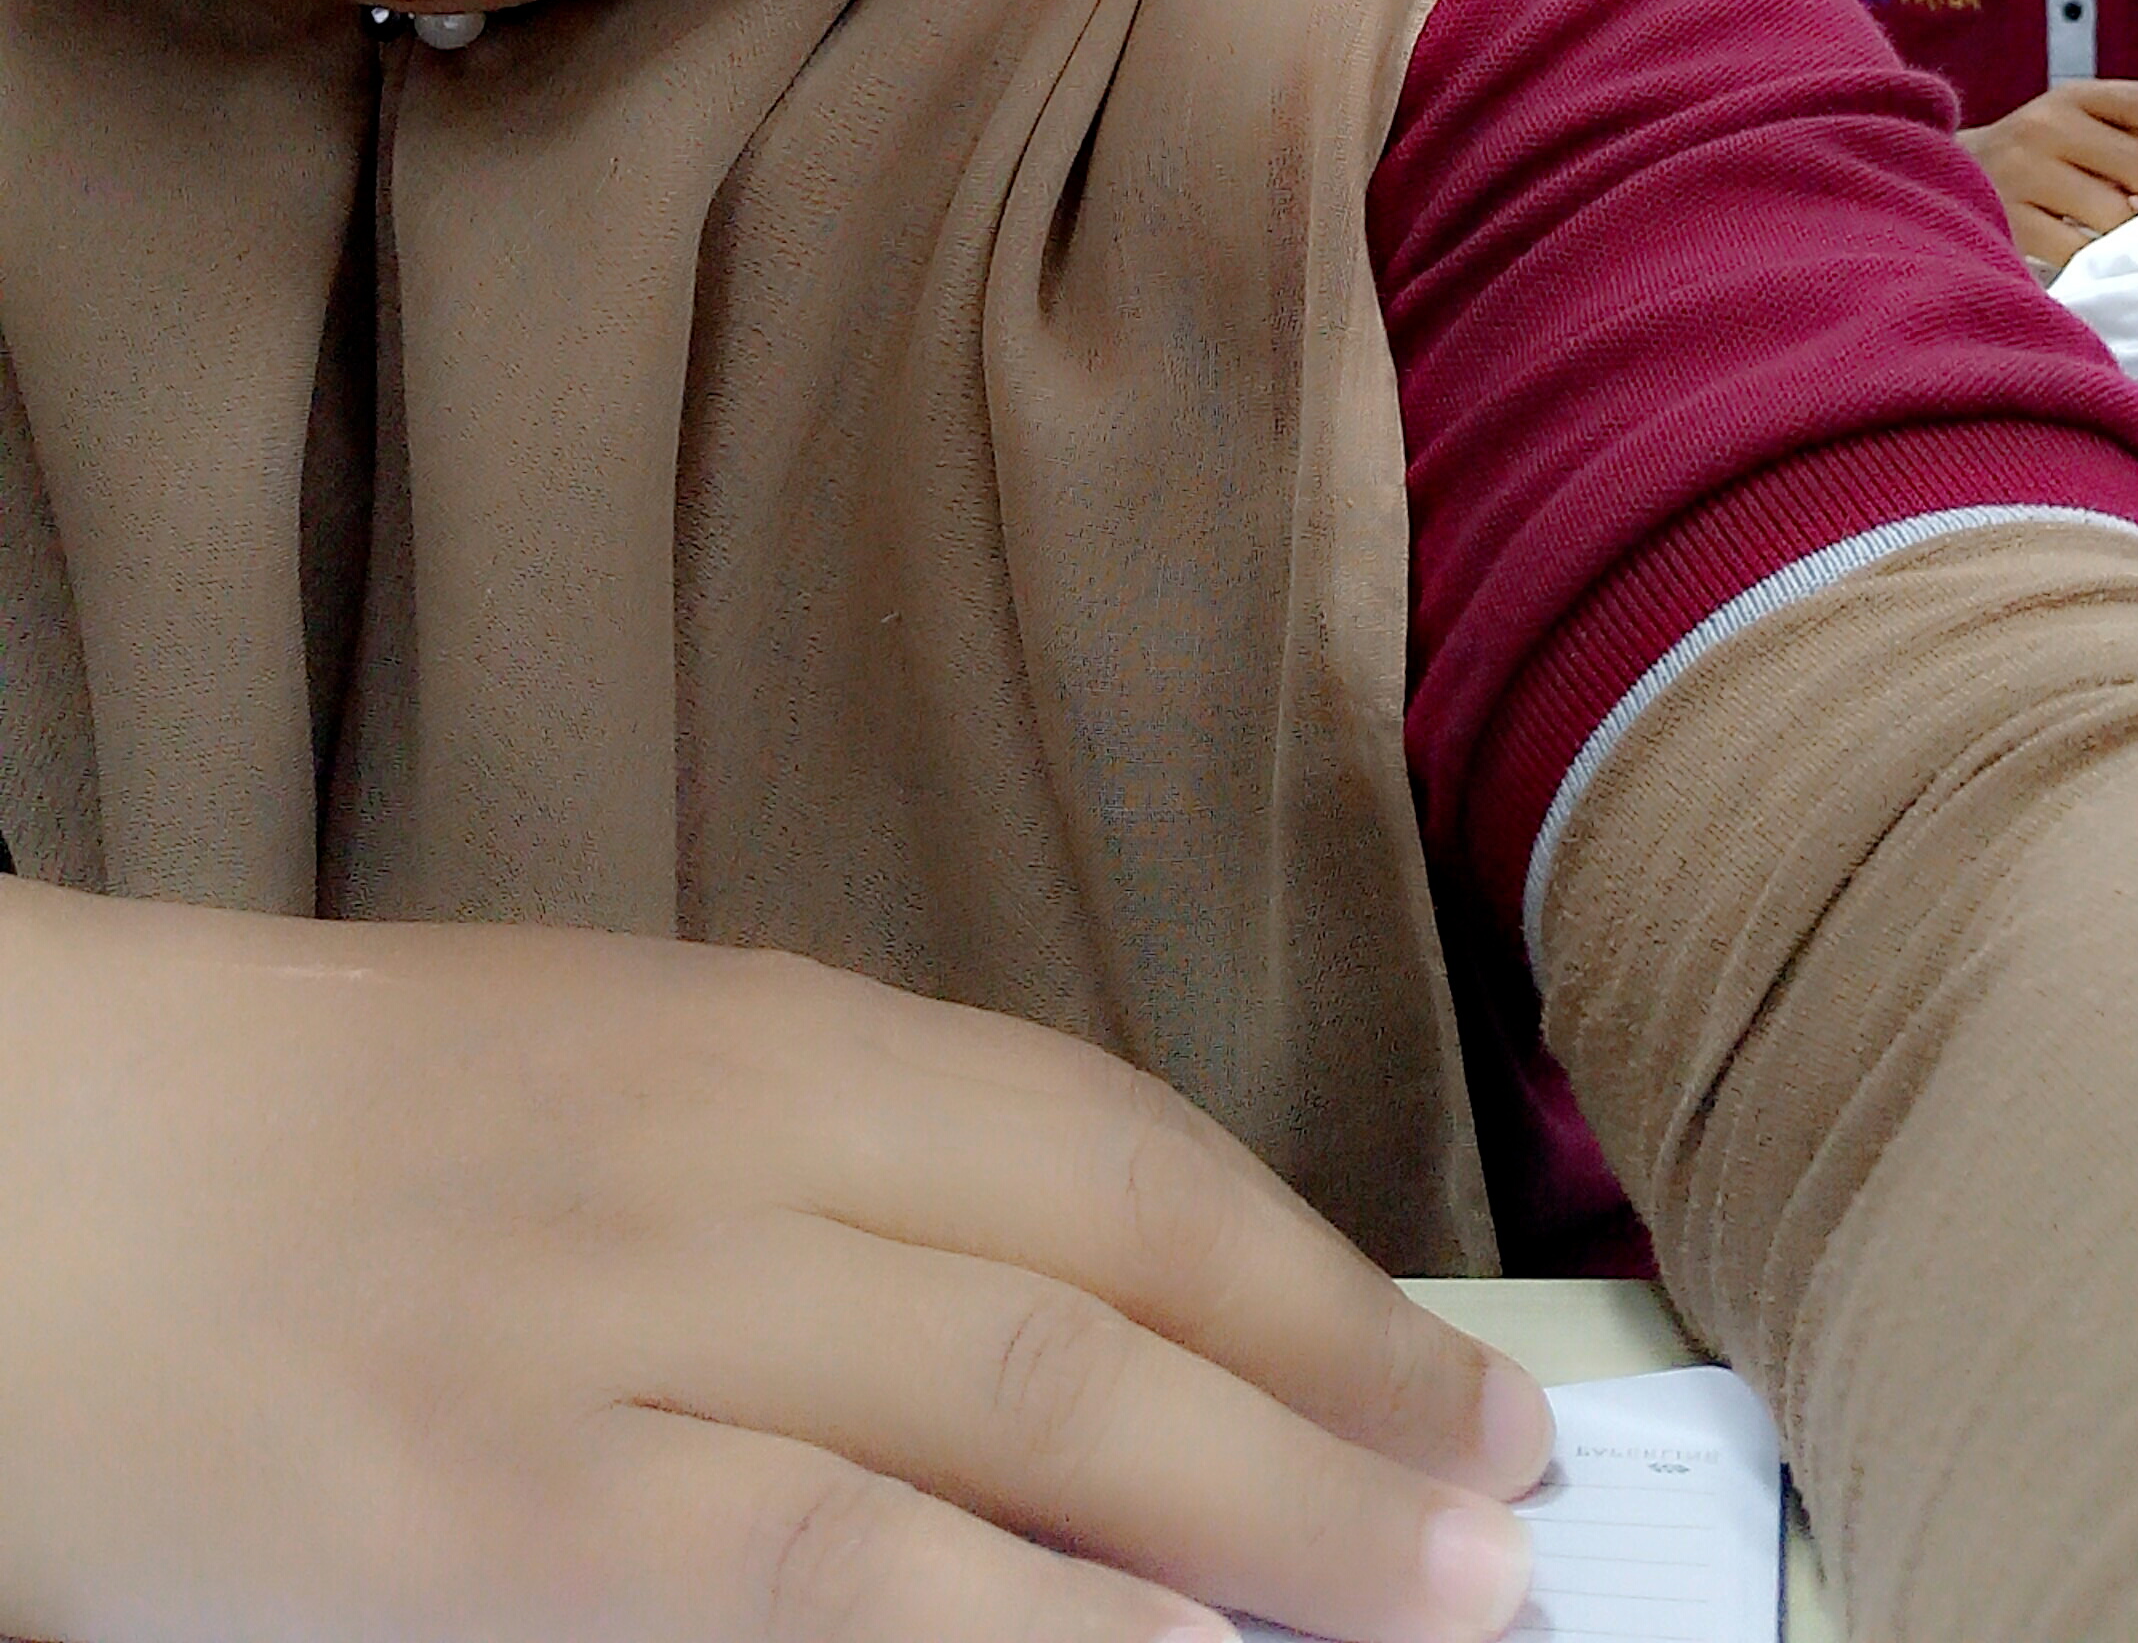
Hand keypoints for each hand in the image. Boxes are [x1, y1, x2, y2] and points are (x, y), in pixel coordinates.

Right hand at [0, 878, 1553, 1642]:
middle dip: (1340, 1400)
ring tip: (1437, 1610)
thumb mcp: (603, 1104)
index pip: (1107, 1144)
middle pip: (1107, 1277)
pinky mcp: (519, 1521)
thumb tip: (1080, 1345)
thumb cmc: (317, 1143)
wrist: (27, 1178)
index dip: (1304, 1269)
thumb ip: (825, 1202)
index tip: (1448, 1373)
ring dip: (1261, 1521)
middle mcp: (732, 1157)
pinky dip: (1032, 1631)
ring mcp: (631, 1340)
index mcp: (756, 1032)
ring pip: (1021, 1418)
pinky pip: (830, 1583)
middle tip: (1511, 1511)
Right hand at [1961, 61, 2137, 269]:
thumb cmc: (2037, 155)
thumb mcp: (2086, 118)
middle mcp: (2046, 125)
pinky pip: (2077, 248)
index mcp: (2073, 97)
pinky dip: (2097, 259)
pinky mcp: (2007, 218)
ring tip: (2134, 241)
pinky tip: (2097, 258)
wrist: (1947, 179)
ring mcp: (2021, 172)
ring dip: (2135, 235)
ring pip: (2114, 212)